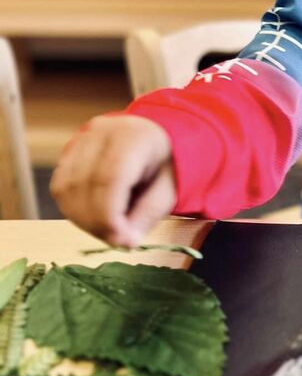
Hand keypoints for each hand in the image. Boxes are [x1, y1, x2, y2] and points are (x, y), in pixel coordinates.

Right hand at [50, 114, 176, 246]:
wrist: (150, 136)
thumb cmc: (162, 164)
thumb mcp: (168, 189)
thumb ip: (148, 214)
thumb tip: (124, 241)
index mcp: (131, 137)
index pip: (108, 179)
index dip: (109, 217)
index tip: (122, 241)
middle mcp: (100, 133)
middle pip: (84, 185)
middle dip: (97, 223)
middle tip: (118, 241)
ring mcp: (80, 140)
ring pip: (66, 188)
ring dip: (83, 220)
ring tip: (108, 230)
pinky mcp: (67, 152)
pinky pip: (60, 187)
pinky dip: (74, 210)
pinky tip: (94, 218)